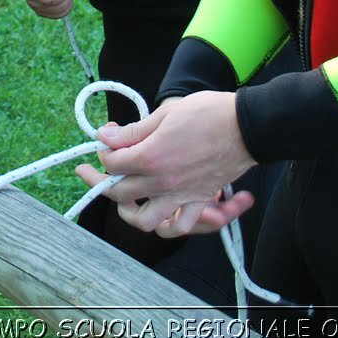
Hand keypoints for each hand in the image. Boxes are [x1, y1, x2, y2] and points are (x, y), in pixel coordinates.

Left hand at [74, 92, 256, 236]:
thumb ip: (134, 131)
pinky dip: (166, 225)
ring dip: (129, 211)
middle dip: (99, 179)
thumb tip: (106, 137)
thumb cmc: (208, 113)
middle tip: (90, 170)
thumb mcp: (165, 113)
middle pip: (119, 191)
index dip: (103, 149)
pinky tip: (158, 212)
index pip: (111, 162)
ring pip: (144, 219)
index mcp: (150, 156)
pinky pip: (179, 225)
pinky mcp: (198, 200)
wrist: (247, 126)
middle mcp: (162, 181)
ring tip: (125, 198)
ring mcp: (180, 195)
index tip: (107, 138)